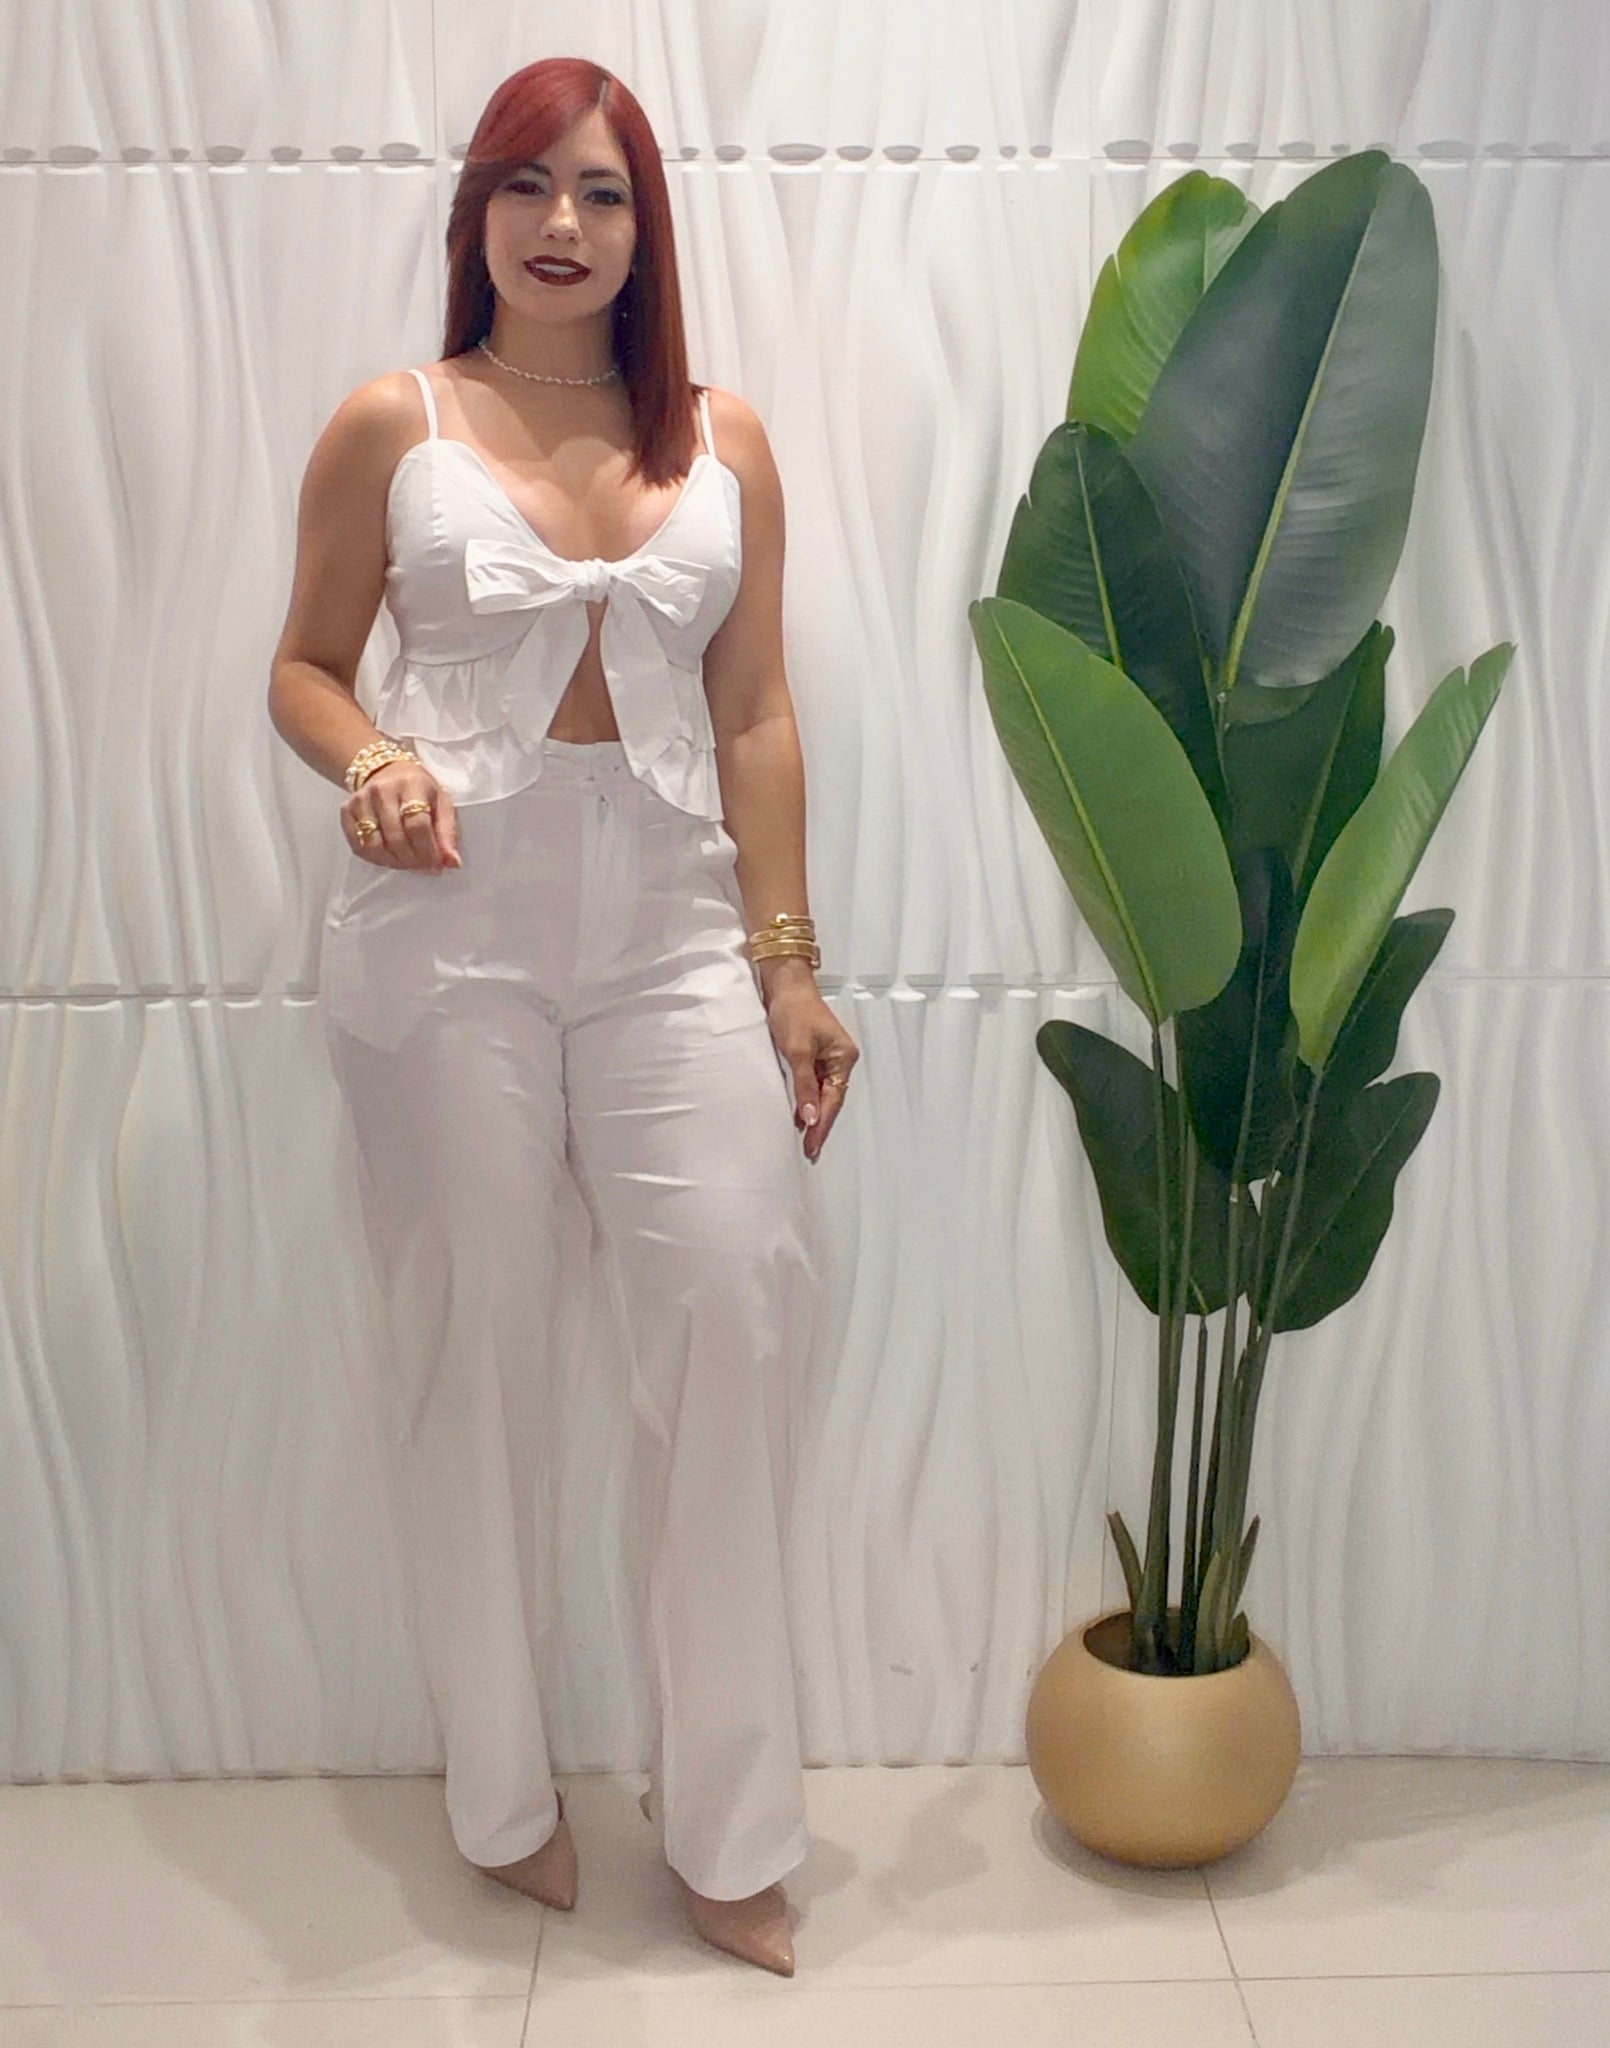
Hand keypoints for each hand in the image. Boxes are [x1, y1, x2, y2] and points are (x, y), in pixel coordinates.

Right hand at [342, 758, 460, 873]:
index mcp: (411, 784)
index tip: (436, 865)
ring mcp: (361, 800)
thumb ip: (447, 833)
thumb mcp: (441, 803)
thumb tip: (452, 863)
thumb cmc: (418, 789)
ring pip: (375, 845)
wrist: (385, 770)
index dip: (428, 851)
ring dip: (394, 862)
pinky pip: (359, 846)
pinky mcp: (346, 811)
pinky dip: (376, 859)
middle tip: (423, 867)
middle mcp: (382, 790)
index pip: (418, 825)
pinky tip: (389, 857)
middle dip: (413, 860)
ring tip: (407, 862)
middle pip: (396, 838)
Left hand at [762, 968, 858, 1162]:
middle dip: (820, 1125)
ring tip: (806, 1139)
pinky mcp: (815, 1054)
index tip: (812, 1145)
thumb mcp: (797, 1051)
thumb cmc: (794, 1010)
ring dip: (813, 1114)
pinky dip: (808, 1099)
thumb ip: (804, 1086)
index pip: (833, 1100)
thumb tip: (809, 1116)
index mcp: (844, 1058)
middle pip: (831, 1100)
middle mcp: (840, 1059)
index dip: (821, 1125)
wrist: (785, 985)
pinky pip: (814, 1083)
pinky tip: (800, 1114)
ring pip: (823, 1093)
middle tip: (810, 1149)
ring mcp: (828, 1057)